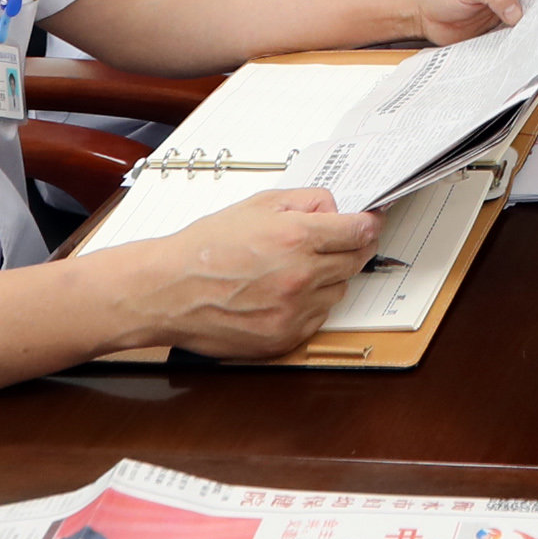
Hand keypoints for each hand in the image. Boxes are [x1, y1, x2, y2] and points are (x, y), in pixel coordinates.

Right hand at [107, 189, 383, 357]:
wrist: (167, 291)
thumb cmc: (205, 248)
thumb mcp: (257, 204)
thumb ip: (305, 201)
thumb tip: (336, 208)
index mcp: (297, 237)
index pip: (359, 231)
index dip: (368, 225)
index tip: (370, 224)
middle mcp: (301, 276)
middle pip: (356, 262)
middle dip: (351, 249)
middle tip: (337, 243)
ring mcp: (294, 311)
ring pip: (339, 291)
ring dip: (329, 279)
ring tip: (295, 270)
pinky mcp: (285, 337)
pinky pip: (318, 318)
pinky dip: (310, 306)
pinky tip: (283, 294)